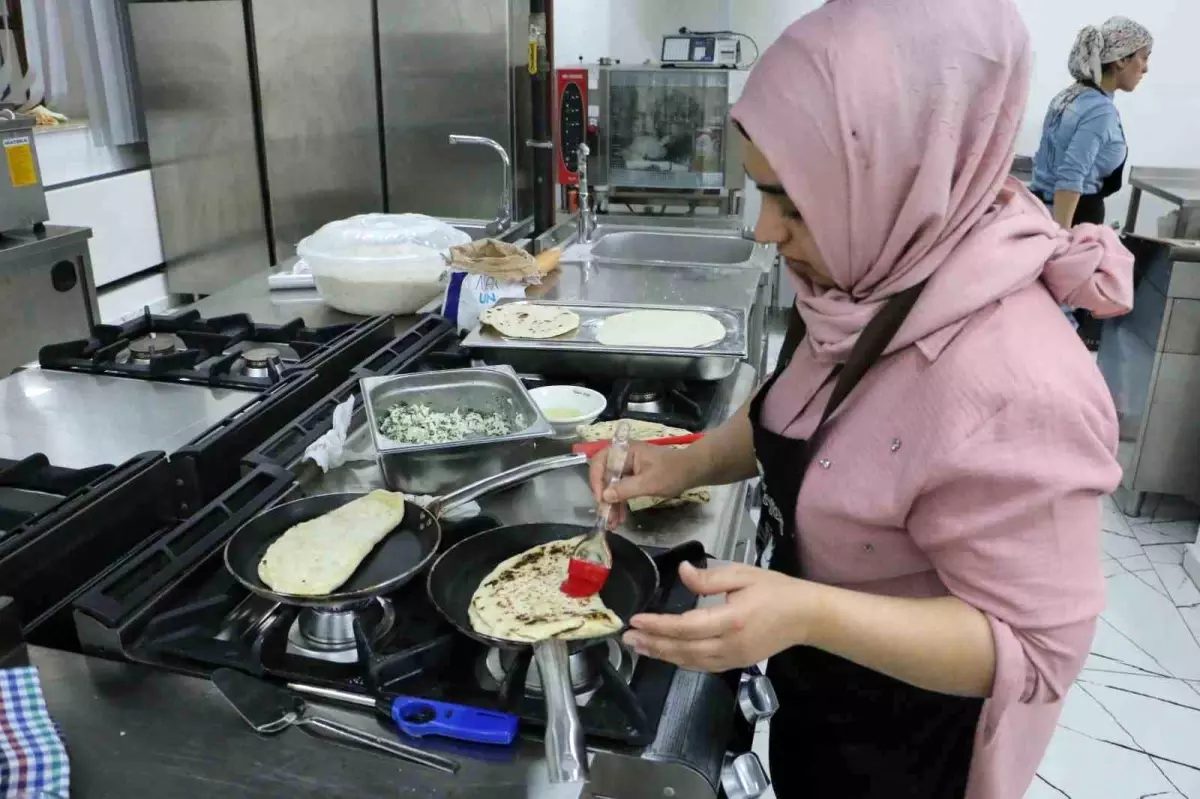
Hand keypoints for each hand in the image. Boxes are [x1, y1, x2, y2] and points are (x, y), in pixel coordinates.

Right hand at [588, 441, 696, 527]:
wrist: (692, 471)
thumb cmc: (672, 473)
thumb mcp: (649, 483)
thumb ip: (625, 489)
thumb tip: (604, 496)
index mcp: (625, 450)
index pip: (600, 462)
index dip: (596, 480)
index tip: (600, 499)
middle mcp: (623, 456)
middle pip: (604, 475)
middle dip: (604, 497)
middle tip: (605, 516)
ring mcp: (628, 466)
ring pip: (611, 485)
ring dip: (611, 503)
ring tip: (612, 523)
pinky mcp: (633, 476)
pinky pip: (621, 489)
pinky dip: (620, 502)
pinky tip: (619, 517)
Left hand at [623, 562, 825, 671]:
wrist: (807, 616)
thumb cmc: (775, 590)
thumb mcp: (743, 574)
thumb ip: (710, 577)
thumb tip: (682, 571)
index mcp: (731, 620)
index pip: (686, 626)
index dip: (659, 625)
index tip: (636, 620)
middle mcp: (729, 644)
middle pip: (683, 649)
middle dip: (653, 644)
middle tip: (627, 638)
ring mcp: (733, 658)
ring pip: (690, 662)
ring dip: (662, 655)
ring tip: (640, 647)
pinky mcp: (736, 664)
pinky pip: (702, 666)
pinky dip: (681, 661)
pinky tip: (666, 654)